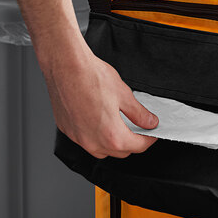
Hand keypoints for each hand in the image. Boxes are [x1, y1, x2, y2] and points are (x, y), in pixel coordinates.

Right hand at [43, 40, 158, 158]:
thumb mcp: (124, 94)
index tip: (152, 133)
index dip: (149, 140)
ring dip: (113, 143)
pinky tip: (98, 121)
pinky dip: (95, 136)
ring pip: (101, 150)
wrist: (65, 66)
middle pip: (120, 152)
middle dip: (132, 142)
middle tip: (139, 128)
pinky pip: (85, 140)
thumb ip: (139, 113)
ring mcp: (77, 137)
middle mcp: (93, 141)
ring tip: (119, 126)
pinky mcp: (67, 130)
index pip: (138, 146)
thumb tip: (149, 122)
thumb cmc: (91, 76)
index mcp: (111, 135)